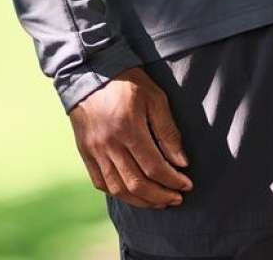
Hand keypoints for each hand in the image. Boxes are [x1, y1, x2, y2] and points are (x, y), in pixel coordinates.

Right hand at [69, 66, 193, 208]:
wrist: (91, 71)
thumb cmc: (127, 82)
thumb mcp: (154, 97)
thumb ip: (168, 130)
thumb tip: (181, 162)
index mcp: (129, 128)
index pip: (154, 167)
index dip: (172, 181)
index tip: (186, 185)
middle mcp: (110, 144)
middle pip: (137, 184)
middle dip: (160, 196)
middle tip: (176, 199)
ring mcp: (95, 151)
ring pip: (118, 189)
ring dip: (141, 200)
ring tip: (158, 201)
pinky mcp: (85, 152)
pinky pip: (101, 183)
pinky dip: (118, 193)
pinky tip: (132, 193)